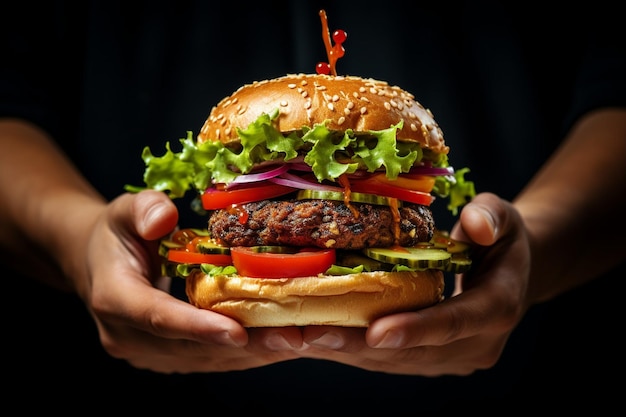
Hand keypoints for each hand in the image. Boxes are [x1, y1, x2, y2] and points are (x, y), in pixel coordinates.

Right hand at [75, 190, 302, 372]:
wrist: (97, 266)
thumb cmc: (116, 235)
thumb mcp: (123, 211)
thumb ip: (144, 209)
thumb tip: (166, 218)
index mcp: (114, 298)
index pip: (158, 316)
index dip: (198, 327)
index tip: (238, 333)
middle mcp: (129, 337)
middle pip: (194, 346)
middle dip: (248, 344)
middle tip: (295, 338)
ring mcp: (148, 354)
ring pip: (209, 359)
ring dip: (257, 353)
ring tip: (302, 342)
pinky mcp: (167, 358)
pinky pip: (211, 360)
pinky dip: (249, 353)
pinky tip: (282, 343)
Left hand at [295, 192, 530, 375]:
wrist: (512, 274)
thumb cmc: (501, 240)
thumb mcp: (504, 218)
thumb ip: (491, 217)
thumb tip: (474, 226)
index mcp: (498, 307)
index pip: (455, 322)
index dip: (416, 329)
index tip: (375, 333)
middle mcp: (477, 344)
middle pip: (413, 351)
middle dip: (360, 345)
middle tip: (310, 336)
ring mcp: (452, 358)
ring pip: (394, 362)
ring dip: (346, 352)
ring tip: (299, 339)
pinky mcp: (432, 361)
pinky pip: (388, 360)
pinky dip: (351, 350)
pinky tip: (314, 339)